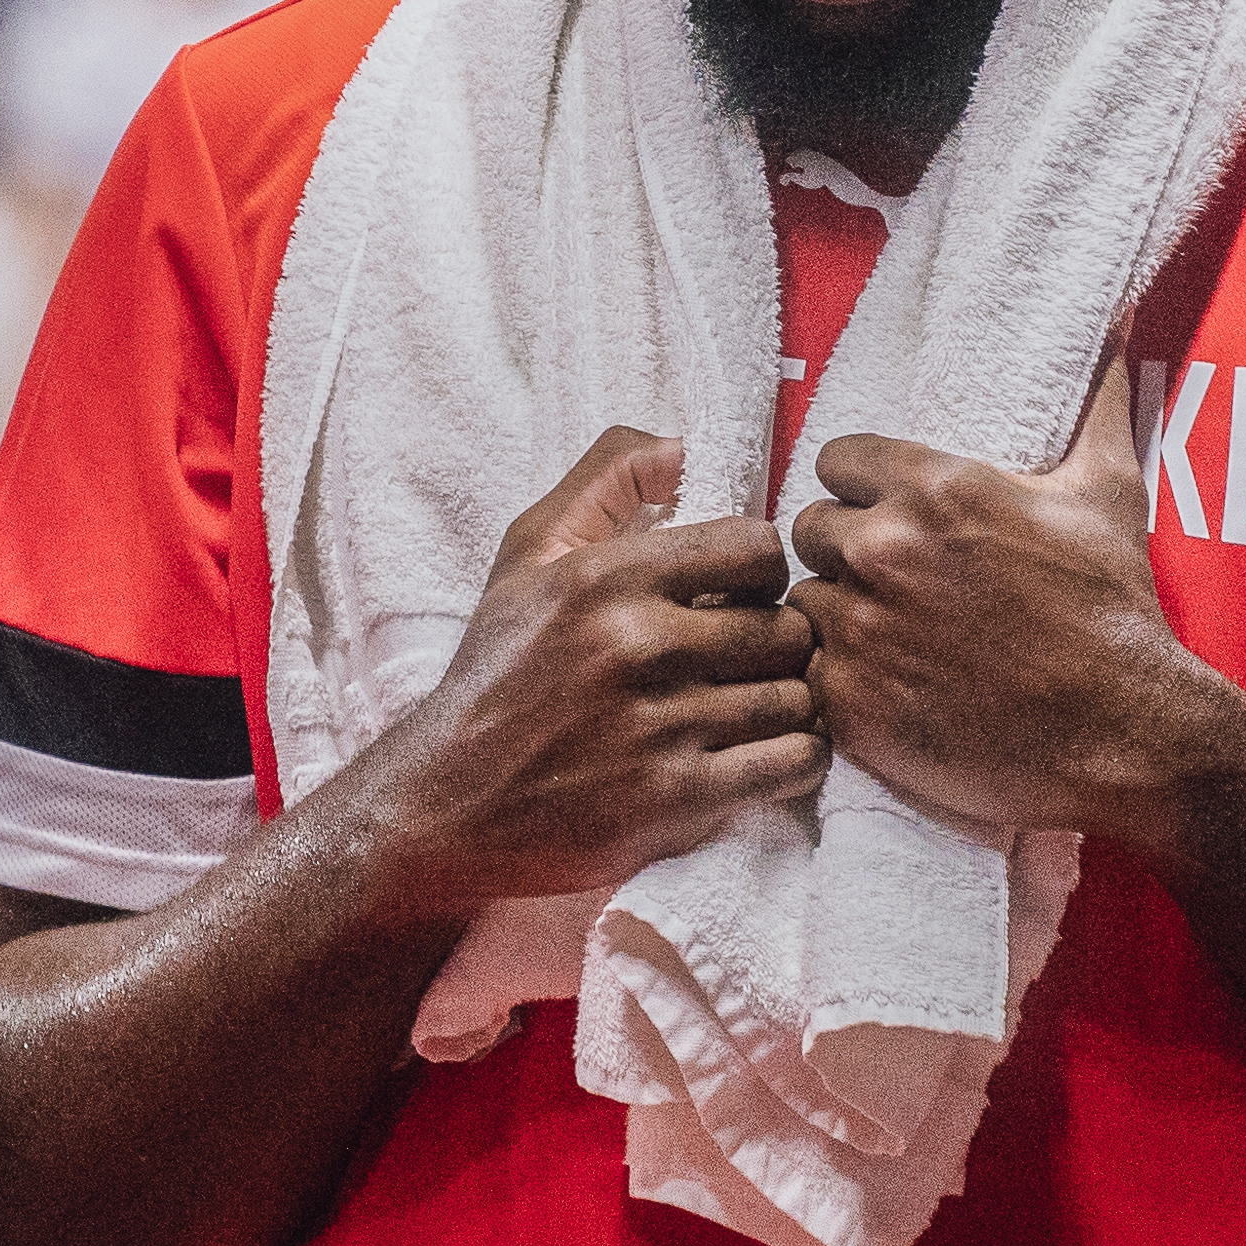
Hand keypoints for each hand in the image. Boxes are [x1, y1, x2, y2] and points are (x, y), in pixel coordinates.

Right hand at [342, 428, 825, 921]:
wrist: (449, 802)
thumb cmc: (498, 671)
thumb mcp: (527, 556)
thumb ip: (605, 480)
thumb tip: (685, 444)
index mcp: (606, 578)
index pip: (757, 549)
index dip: (759, 572)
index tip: (736, 595)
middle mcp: (637, 647)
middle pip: (787, 628)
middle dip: (774, 642)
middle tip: (743, 659)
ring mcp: (660, 728)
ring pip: (796, 697)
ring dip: (784, 703)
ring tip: (748, 707)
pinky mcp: (677, 801)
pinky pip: (793, 762)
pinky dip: (793, 758)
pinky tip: (759, 753)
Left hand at [788, 348, 1223, 846]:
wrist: (1123, 733)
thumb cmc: (1113, 611)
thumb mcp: (1107, 491)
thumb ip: (1091, 402)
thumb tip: (1112, 324)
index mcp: (931, 489)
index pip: (835, 460)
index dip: (859, 486)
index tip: (887, 513)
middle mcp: (884, 551)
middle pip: (811, 529)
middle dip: (847, 551)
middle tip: (895, 582)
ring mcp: (860, 629)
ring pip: (805, 603)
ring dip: (840, 615)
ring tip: (894, 638)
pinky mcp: (849, 702)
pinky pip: (810, 672)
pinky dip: (840, 680)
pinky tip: (889, 686)